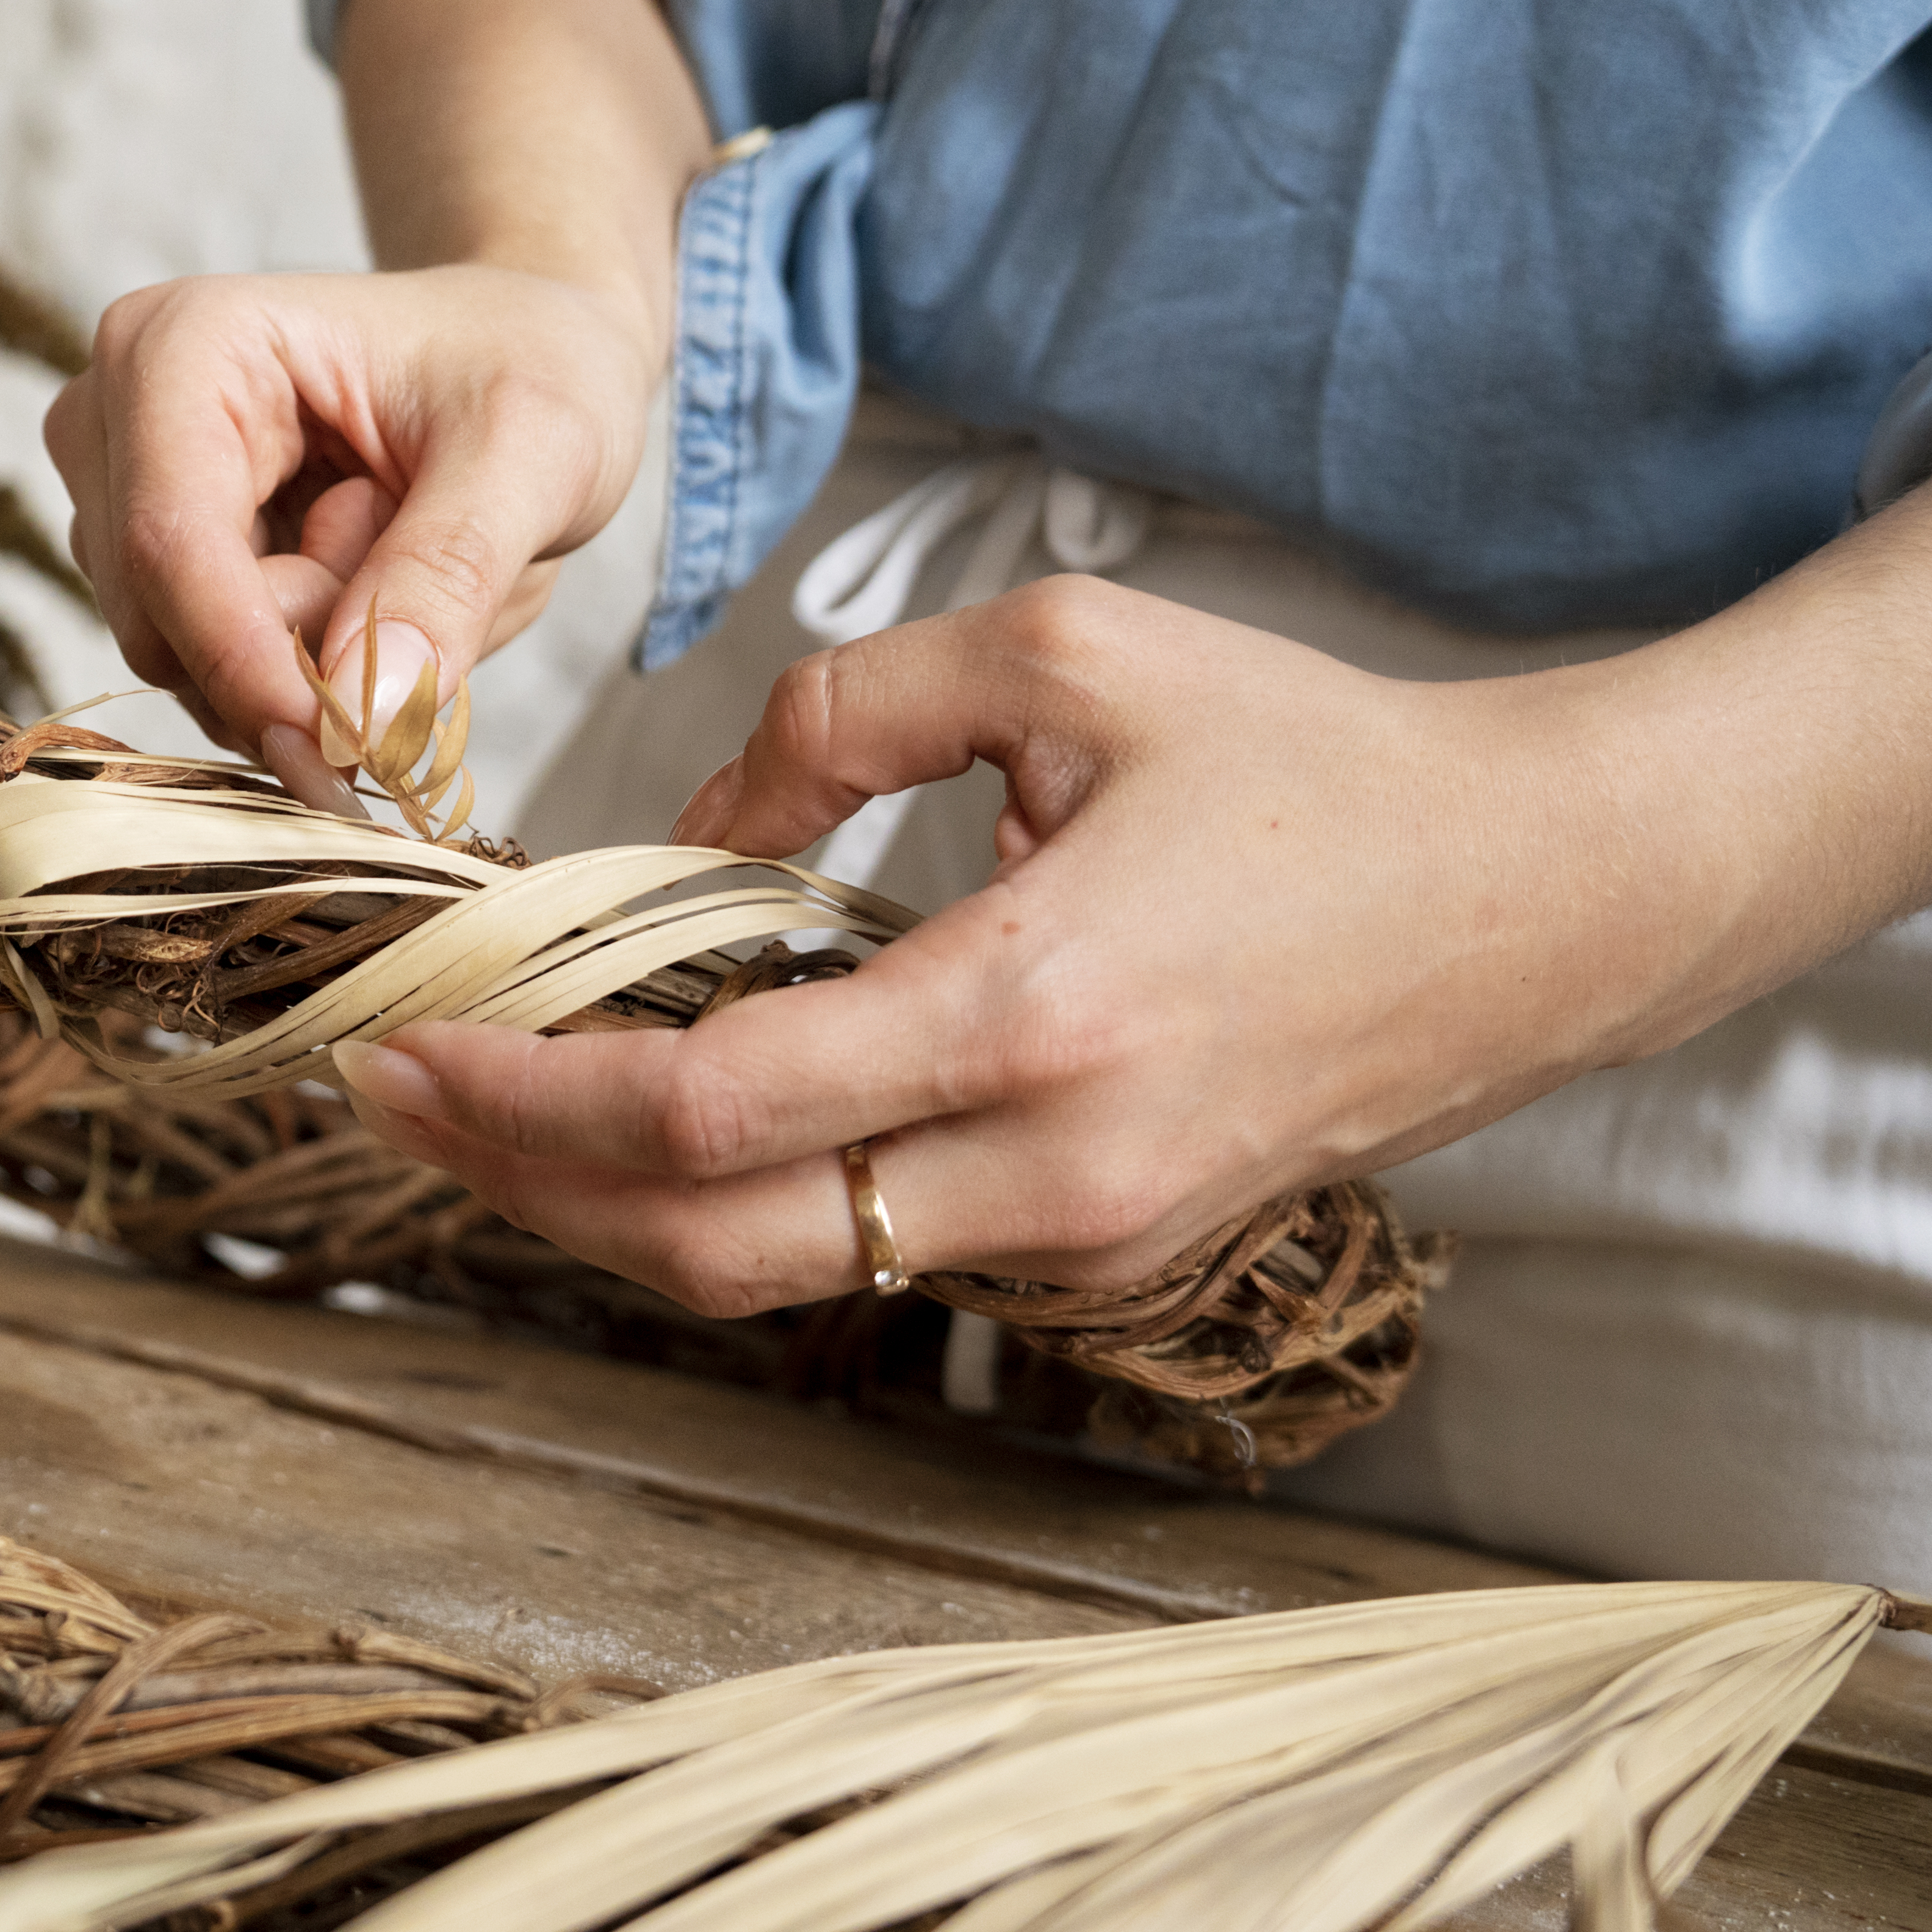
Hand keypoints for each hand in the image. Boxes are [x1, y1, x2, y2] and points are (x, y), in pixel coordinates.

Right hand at [45, 261, 666, 804]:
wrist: (524, 347)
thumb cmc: (528, 363)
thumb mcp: (536, 454)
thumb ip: (447, 576)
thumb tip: (360, 721)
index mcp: (187, 343)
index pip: (169, 540)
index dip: (248, 662)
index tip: (350, 750)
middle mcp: (117, 412)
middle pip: (158, 617)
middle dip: (295, 652)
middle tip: (426, 592)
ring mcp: (119, 489)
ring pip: (179, 659)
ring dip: (307, 656)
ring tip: (400, 558)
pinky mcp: (143, 554)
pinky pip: (204, 669)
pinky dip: (298, 661)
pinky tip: (360, 583)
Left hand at [326, 575, 1708, 1314]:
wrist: (1542, 899)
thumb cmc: (1308, 759)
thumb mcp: (1062, 659)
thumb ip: (836, 719)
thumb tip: (685, 833)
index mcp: (1031, 1013)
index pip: (708, 1115)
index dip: (528, 1097)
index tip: (410, 1043)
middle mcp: (1056, 1165)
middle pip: (711, 1248)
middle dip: (520, 1186)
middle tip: (390, 1094)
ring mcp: (1090, 1235)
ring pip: (785, 1273)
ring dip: (611, 1211)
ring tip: (482, 1109)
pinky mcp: (1109, 1251)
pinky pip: (881, 1252)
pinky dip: (738, 1204)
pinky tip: (650, 1122)